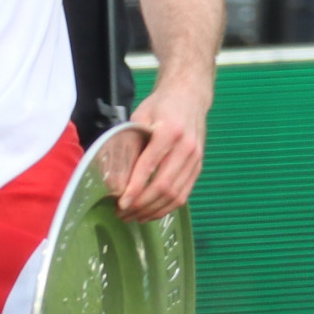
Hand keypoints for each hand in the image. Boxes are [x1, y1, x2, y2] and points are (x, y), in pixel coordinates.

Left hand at [108, 80, 207, 220]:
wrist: (190, 97)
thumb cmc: (161, 105)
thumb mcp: (140, 116)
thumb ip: (130, 142)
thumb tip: (114, 175)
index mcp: (170, 131)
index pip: (150, 165)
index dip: (135, 187)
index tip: (121, 202)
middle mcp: (187, 147)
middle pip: (164, 185)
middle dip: (141, 204)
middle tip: (122, 213)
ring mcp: (196, 159)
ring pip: (175, 195)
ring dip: (153, 210)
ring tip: (133, 217)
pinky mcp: (198, 168)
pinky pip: (184, 194)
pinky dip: (166, 208)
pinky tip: (150, 212)